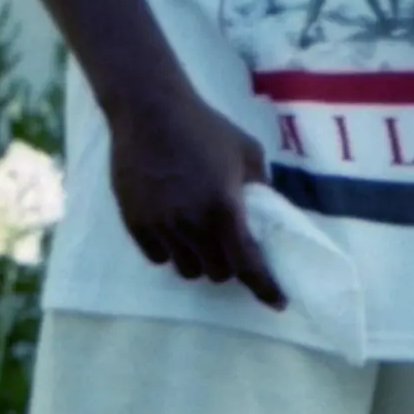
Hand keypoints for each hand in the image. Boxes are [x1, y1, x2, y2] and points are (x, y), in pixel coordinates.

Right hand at [109, 86, 284, 308]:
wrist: (149, 111)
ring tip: (202, 242)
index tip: (278, 302)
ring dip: (200, 261)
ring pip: (185, 269)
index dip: (266, 288)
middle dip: (229, 267)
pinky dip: (170, 253)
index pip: (248, 265)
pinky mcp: (135, 222)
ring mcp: (160, 226)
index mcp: (224, 209)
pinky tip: (176, 235)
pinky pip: (157, 257)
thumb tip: (268, 212)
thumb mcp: (248, 153)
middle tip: (231, 250)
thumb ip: (261, 187)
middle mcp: (191, 225)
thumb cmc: (205, 127)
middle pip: (216, 274)